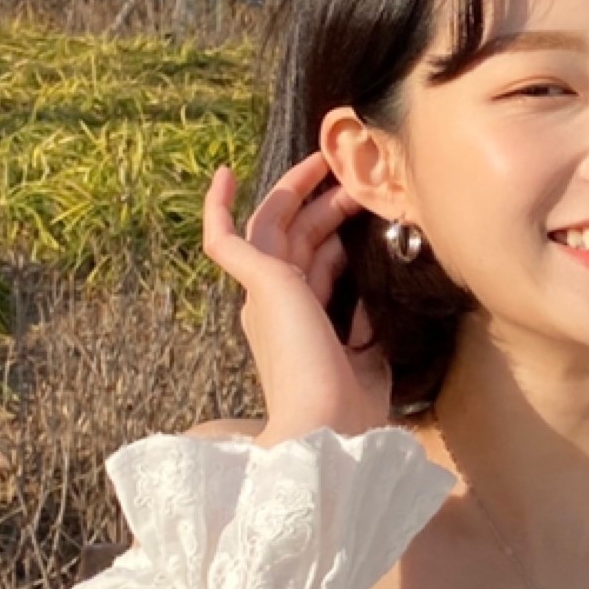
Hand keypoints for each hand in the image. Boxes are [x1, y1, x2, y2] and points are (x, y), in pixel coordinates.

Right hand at [201, 154, 392, 443]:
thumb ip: (365, 320)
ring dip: (297, 193)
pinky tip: (224, 174)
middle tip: (354, 175)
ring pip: (273, 228)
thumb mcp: (369, 354)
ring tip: (327, 161)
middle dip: (324, 205)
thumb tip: (370, 287)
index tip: (364, 211)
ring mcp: (263, 294)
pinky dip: (218, 209)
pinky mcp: (258, 284)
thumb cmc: (349, 408)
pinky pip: (225, 240)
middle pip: (297, 240)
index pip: (316, 268)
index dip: (338, 238)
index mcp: (299, 325)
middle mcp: (274, 307)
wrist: (327, 427)